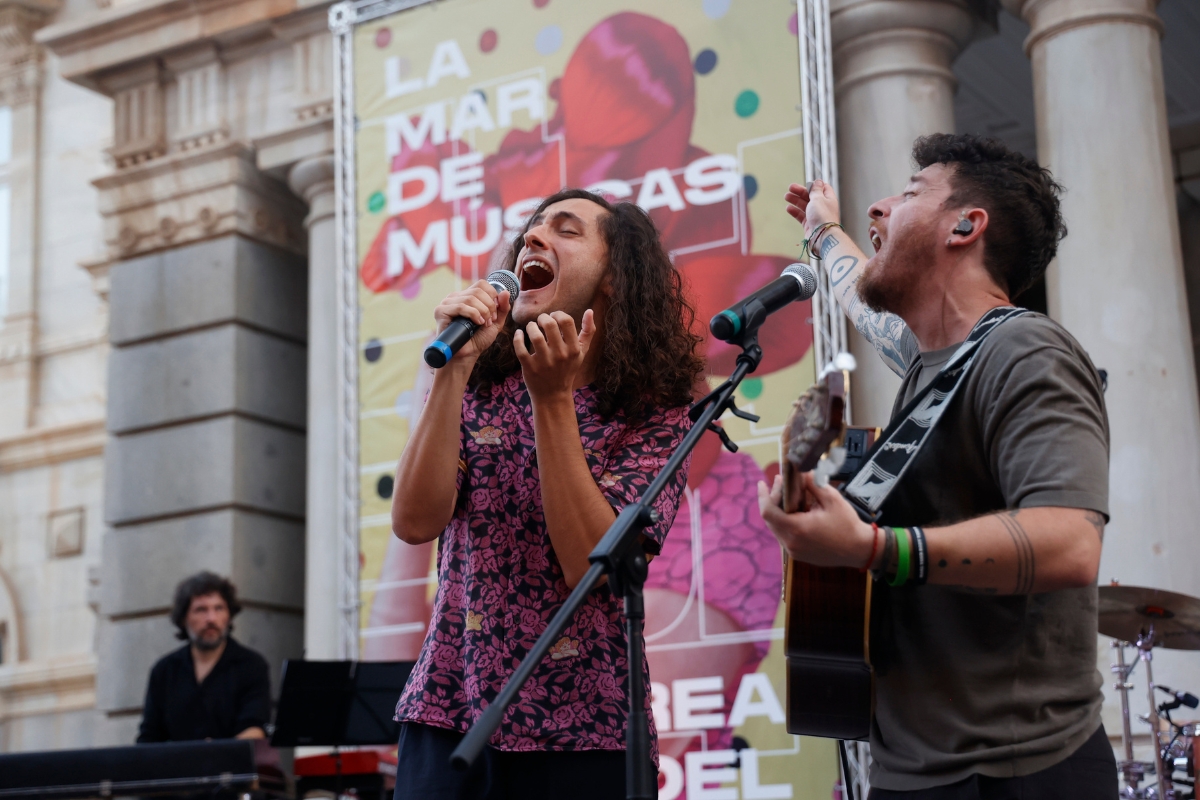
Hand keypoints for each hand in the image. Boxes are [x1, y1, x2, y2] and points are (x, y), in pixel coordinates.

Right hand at [432, 280, 511, 361]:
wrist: (467, 355)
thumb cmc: (478, 339)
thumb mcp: (496, 322)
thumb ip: (502, 308)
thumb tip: (505, 292)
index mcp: (467, 296)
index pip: (482, 284)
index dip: (492, 296)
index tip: (495, 312)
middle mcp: (456, 297)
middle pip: (478, 290)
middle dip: (489, 306)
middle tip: (490, 321)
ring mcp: (447, 303)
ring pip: (471, 298)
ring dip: (483, 312)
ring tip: (483, 324)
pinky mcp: (441, 311)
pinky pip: (460, 306)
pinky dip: (473, 314)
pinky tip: (476, 323)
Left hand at [515, 310, 595, 402]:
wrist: (553, 395)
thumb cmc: (568, 369)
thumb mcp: (582, 352)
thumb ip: (588, 332)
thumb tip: (590, 310)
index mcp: (574, 349)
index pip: (566, 321)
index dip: (558, 314)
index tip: (553, 317)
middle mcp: (560, 355)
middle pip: (550, 325)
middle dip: (543, 318)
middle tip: (541, 321)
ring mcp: (544, 362)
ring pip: (535, 336)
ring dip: (530, 326)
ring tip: (531, 327)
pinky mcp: (530, 368)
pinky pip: (520, 349)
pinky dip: (518, 338)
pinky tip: (519, 334)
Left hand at [757, 472, 875, 567]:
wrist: (859, 549)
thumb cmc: (847, 524)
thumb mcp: (831, 498)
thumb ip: (812, 484)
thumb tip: (800, 472)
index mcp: (797, 528)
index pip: (768, 511)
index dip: (763, 496)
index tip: (762, 483)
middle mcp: (791, 542)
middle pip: (770, 519)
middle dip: (773, 499)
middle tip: (781, 483)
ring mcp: (794, 551)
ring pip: (776, 528)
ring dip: (779, 511)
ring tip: (789, 495)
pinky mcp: (798, 554)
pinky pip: (784, 536)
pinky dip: (786, 521)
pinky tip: (796, 510)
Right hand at [785, 179, 840, 237]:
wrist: (822, 236)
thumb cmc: (822, 216)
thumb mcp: (818, 198)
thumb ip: (816, 190)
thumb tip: (818, 181)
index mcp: (828, 199)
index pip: (823, 188)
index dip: (814, 185)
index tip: (806, 183)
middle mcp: (823, 207)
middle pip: (811, 196)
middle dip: (800, 192)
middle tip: (790, 188)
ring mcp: (816, 216)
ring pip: (804, 205)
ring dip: (795, 200)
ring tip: (786, 196)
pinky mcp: (809, 224)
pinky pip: (801, 216)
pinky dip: (795, 211)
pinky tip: (788, 208)